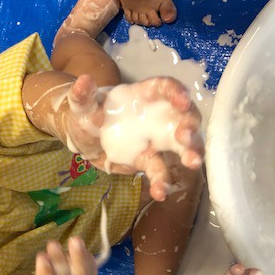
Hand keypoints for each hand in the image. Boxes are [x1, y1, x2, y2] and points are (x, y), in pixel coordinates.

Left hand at [64, 76, 203, 200]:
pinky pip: (160, 170)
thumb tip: (83, 81)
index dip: (176, 92)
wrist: (84, 141)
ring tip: (192, 162)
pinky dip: (162, 182)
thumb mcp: (82, 105)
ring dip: (191, 151)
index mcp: (143, 96)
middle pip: (182, 116)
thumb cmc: (88, 115)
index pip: (165, 88)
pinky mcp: (149, 160)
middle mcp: (157, 115)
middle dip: (189, 124)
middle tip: (186, 135)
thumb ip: (82, 95)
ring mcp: (156, 139)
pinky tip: (160, 193)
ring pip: (181, 145)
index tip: (182, 101)